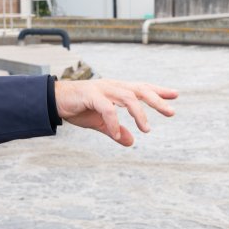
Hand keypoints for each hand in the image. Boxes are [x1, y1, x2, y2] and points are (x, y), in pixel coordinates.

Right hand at [54, 79, 177, 145]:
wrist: (53, 101)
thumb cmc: (77, 108)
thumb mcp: (99, 123)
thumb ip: (115, 131)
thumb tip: (131, 142)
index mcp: (116, 90)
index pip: (141, 88)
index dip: (158, 91)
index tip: (175, 95)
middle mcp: (112, 86)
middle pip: (140, 90)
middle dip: (157, 100)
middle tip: (171, 112)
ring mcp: (102, 89)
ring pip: (128, 97)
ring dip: (139, 114)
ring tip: (147, 130)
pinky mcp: (90, 95)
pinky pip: (107, 109)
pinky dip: (114, 122)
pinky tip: (117, 134)